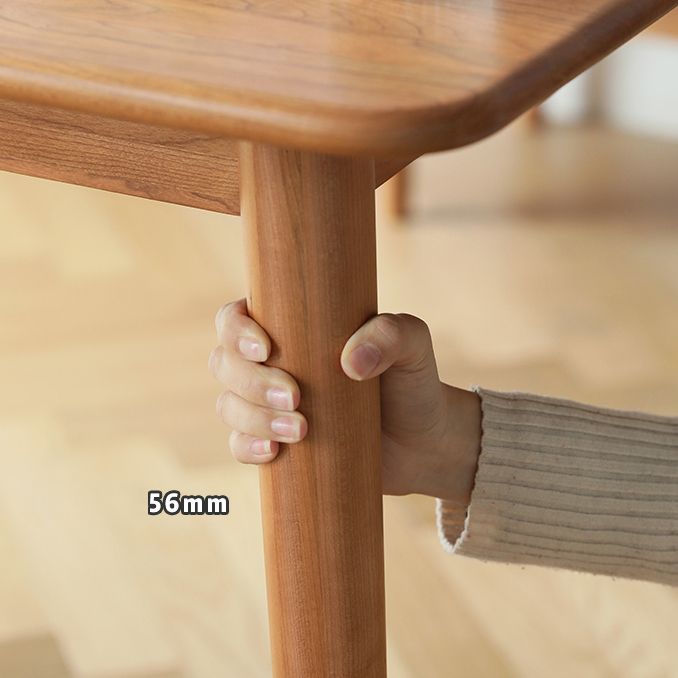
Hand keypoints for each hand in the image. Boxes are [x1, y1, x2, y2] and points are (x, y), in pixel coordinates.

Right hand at [209, 299, 480, 505]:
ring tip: (301, 431)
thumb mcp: (413, 345)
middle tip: (296, 397)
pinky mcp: (276, 442)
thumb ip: (392, 335)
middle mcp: (272, 362)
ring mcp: (269, 404)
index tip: (266, 349)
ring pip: (229, 405)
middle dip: (252, 382)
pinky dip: (247, 448)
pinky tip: (273, 453)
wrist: (423, 442)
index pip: (237, 316)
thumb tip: (350, 361)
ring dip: (253, 418)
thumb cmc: (412, 381)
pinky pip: (239, 444)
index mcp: (291, 325)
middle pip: (225, 362)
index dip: (236, 330)